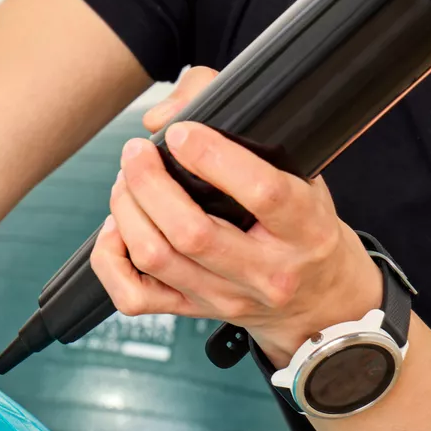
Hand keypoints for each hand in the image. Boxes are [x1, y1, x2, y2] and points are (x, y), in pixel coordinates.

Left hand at [92, 66, 382, 365]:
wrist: (320, 298)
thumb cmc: (303, 224)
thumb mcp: (301, 172)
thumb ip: (243, 129)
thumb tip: (167, 118)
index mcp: (306, 228)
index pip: (264, 194)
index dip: (213, 157)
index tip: (182, 132)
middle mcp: (267, 272)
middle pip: (192, 233)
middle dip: (149, 183)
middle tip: (136, 152)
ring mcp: (227, 298)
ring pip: (156, 258)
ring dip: (126, 210)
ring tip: (126, 180)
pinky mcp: (194, 312)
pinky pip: (133, 296)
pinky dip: (111, 258)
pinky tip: (117, 228)